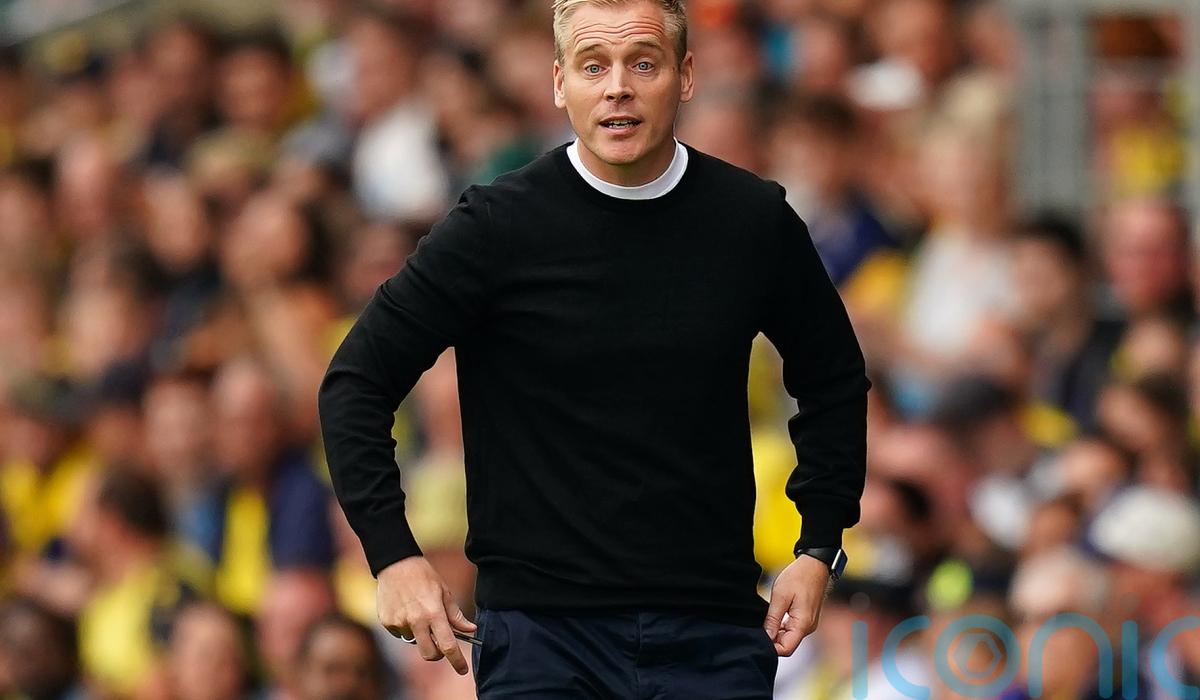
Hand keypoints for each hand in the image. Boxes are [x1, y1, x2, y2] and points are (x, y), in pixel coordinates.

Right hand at [377, 556, 477, 674]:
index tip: (463, 669)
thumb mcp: (444, 592)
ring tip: (418, 612)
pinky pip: (400, 633)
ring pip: (414, 641)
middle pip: (429, 654)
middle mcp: (415, 621)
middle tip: (440, 644)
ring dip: (419, 634)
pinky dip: (406, 627)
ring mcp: (399, 623)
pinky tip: (405, 609)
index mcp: (433, 613)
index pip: (448, 645)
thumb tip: (471, 629)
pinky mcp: (387, 622)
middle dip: (437, 654)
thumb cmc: (424, 576)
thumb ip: (456, 614)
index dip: (457, 660)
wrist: (395, 563)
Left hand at [764, 553, 830, 655]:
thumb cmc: (798, 577)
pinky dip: (782, 627)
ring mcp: (808, 624)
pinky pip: (793, 630)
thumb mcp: (780, 597)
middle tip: (758, 627)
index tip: (758, 638)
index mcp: (803, 625)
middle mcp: (808, 628)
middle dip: (772, 641)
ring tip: (765, 620)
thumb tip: (766, 638)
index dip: (771, 648)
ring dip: (776, 633)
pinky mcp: (806, 619)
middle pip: (787, 645)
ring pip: (789, 638)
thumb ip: (773, 619)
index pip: (786, 649)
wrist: (814, 565)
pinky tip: (773, 617)